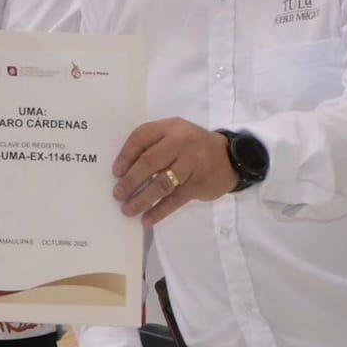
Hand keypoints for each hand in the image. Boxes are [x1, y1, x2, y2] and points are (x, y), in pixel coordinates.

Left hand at [112, 118, 236, 225]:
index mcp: (170, 127)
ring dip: (142, 198)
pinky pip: (175, 199)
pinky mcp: (199, 183)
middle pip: (150, 161)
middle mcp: (181, 142)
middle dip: (131, 180)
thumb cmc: (193, 146)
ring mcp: (192, 163)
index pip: (141, 137)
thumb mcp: (175, 134)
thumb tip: (124, 170)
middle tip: (118, 194)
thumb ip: (154, 144)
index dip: (126, 155)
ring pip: (162, 183)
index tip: (115, 172)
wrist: (231, 157)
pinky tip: (147, 219)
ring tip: (128, 209)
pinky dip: (160, 210)